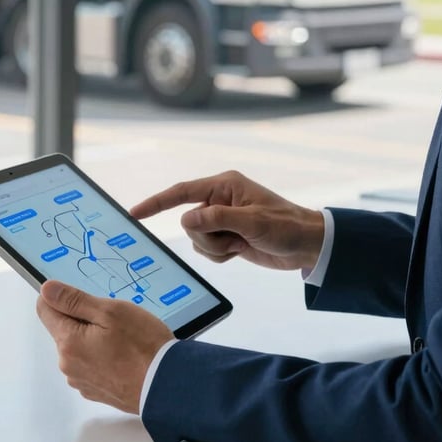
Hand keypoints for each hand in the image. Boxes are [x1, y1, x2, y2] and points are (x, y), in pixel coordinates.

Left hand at [36, 280, 173, 413]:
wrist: (165, 383)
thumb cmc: (142, 346)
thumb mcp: (110, 311)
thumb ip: (75, 300)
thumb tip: (47, 290)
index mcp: (68, 342)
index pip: (45, 310)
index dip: (61, 297)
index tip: (82, 296)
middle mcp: (68, 365)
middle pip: (65, 329)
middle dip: (84, 318)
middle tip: (113, 318)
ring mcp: (81, 380)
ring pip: (79, 346)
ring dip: (94, 337)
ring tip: (123, 337)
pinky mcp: (95, 389)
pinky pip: (91, 363)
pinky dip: (103, 355)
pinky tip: (124, 353)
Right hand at [130, 170, 324, 271]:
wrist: (306, 245)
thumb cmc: (285, 226)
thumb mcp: (252, 222)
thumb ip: (217, 218)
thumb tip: (187, 219)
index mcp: (224, 186)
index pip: (182, 192)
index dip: (156, 203)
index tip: (135, 214)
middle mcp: (220, 200)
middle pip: (188, 222)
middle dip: (206, 237)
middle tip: (234, 239)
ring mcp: (222, 219)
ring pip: (196, 239)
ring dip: (215, 248)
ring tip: (240, 245)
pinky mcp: (227, 237)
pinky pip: (207, 251)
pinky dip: (220, 256)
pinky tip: (241, 251)